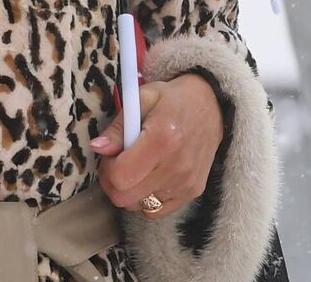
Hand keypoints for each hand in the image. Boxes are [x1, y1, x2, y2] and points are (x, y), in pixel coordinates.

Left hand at [91, 73, 224, 216]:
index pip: (121, 176)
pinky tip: (150, 177)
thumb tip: (97, 148)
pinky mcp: (192, 193)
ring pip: (138, 206)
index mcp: (162, 139)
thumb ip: (118, 127)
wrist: (213, 108)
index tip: (111, 154)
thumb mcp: (142, 99)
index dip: (107, 168)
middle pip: (125, 197)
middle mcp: (176, 167)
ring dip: (129, 190)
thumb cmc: (172, 100)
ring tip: (136, 167)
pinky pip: (156, 211)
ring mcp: (186, 184)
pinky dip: (146, 198)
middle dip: (112, 182)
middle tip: (118, 162)